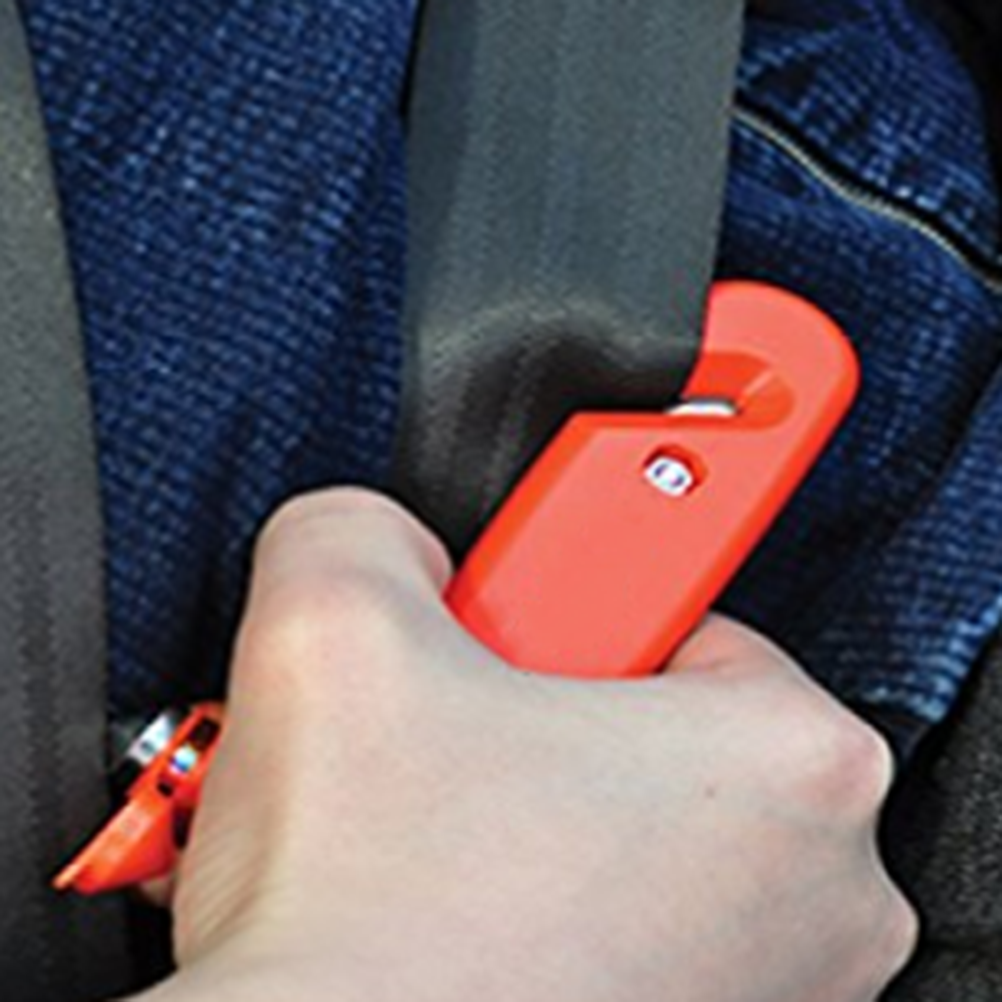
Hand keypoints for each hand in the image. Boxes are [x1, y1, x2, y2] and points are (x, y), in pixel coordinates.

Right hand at [142, 489, 916, 1001]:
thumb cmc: (366, 935)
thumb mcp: (331, 627)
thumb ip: (363, 523)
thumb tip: (379, 529)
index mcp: (786, 757)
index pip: (686, 589)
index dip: (589, 563)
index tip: (576, 551)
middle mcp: (817, 883)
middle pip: (652, 709)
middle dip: (538, 701)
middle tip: (457, 721)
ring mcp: (767, 977)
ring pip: (626, 813)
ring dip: (528, 793)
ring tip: (443, 823)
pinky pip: (619, 904)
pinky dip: (541, 880)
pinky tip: (461, 894)